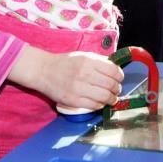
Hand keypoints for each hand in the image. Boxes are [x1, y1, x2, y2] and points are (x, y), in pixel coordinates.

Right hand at [8, 46, 123, 109]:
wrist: (43, 71)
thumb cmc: (65, 63)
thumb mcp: (84, 55)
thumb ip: (100, 61)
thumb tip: (116, 69)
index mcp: (89, 61)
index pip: (114, 71)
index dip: (120, 76)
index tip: (119, 79)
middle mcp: (85, 74)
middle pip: (111, 85)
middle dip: (117, 89)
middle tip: (116, 90)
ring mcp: (79, 88)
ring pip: (105, 97)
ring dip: (112, 99)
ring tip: (111, 98)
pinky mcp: (73, 100)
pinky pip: (94, 105)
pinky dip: (100, 105)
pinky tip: (100, 102)